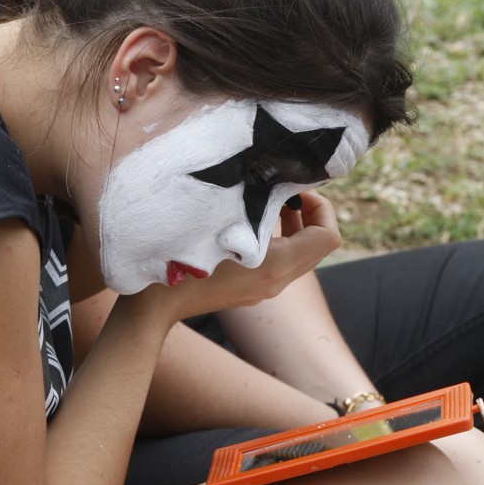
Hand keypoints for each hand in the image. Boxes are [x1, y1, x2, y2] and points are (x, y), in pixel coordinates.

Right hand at [126, 190, 340, 325]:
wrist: (155, 306)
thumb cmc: (184, 257)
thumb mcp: (221, 220)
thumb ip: (254, 202)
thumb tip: (276, 178)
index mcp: (276, 265)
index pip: (328, 237)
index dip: (321, 207)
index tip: (296, 188)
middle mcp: (278, 282)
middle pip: (318, 245)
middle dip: (309, 212)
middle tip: (284, 190)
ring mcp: (265, 290)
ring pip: (301, 254)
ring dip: (294, 225)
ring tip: (268, 201)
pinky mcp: (252, 291)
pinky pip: (282, 261)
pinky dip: (279, 238)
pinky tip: (250, 220)